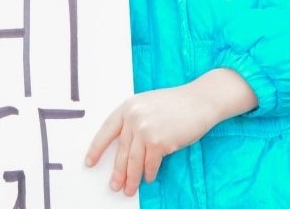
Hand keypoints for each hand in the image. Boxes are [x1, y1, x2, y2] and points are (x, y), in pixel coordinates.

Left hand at [85, 70, 255, 196]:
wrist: (199, 100)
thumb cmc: (177, 104)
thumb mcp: (148, 104)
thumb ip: (135, 120)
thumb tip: (126, 147)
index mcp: (128, 106)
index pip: (106, 131)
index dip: (96, 148)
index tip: (89, 162)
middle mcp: (134, 117)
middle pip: (121, 151)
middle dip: (118, 172)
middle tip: (114, 185)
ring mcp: (145, 129)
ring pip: (133, 161)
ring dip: (132, 178)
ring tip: (129, 189)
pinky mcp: (159, 142)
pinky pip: (150, 164)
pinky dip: (150, 173)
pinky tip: (149, 178)